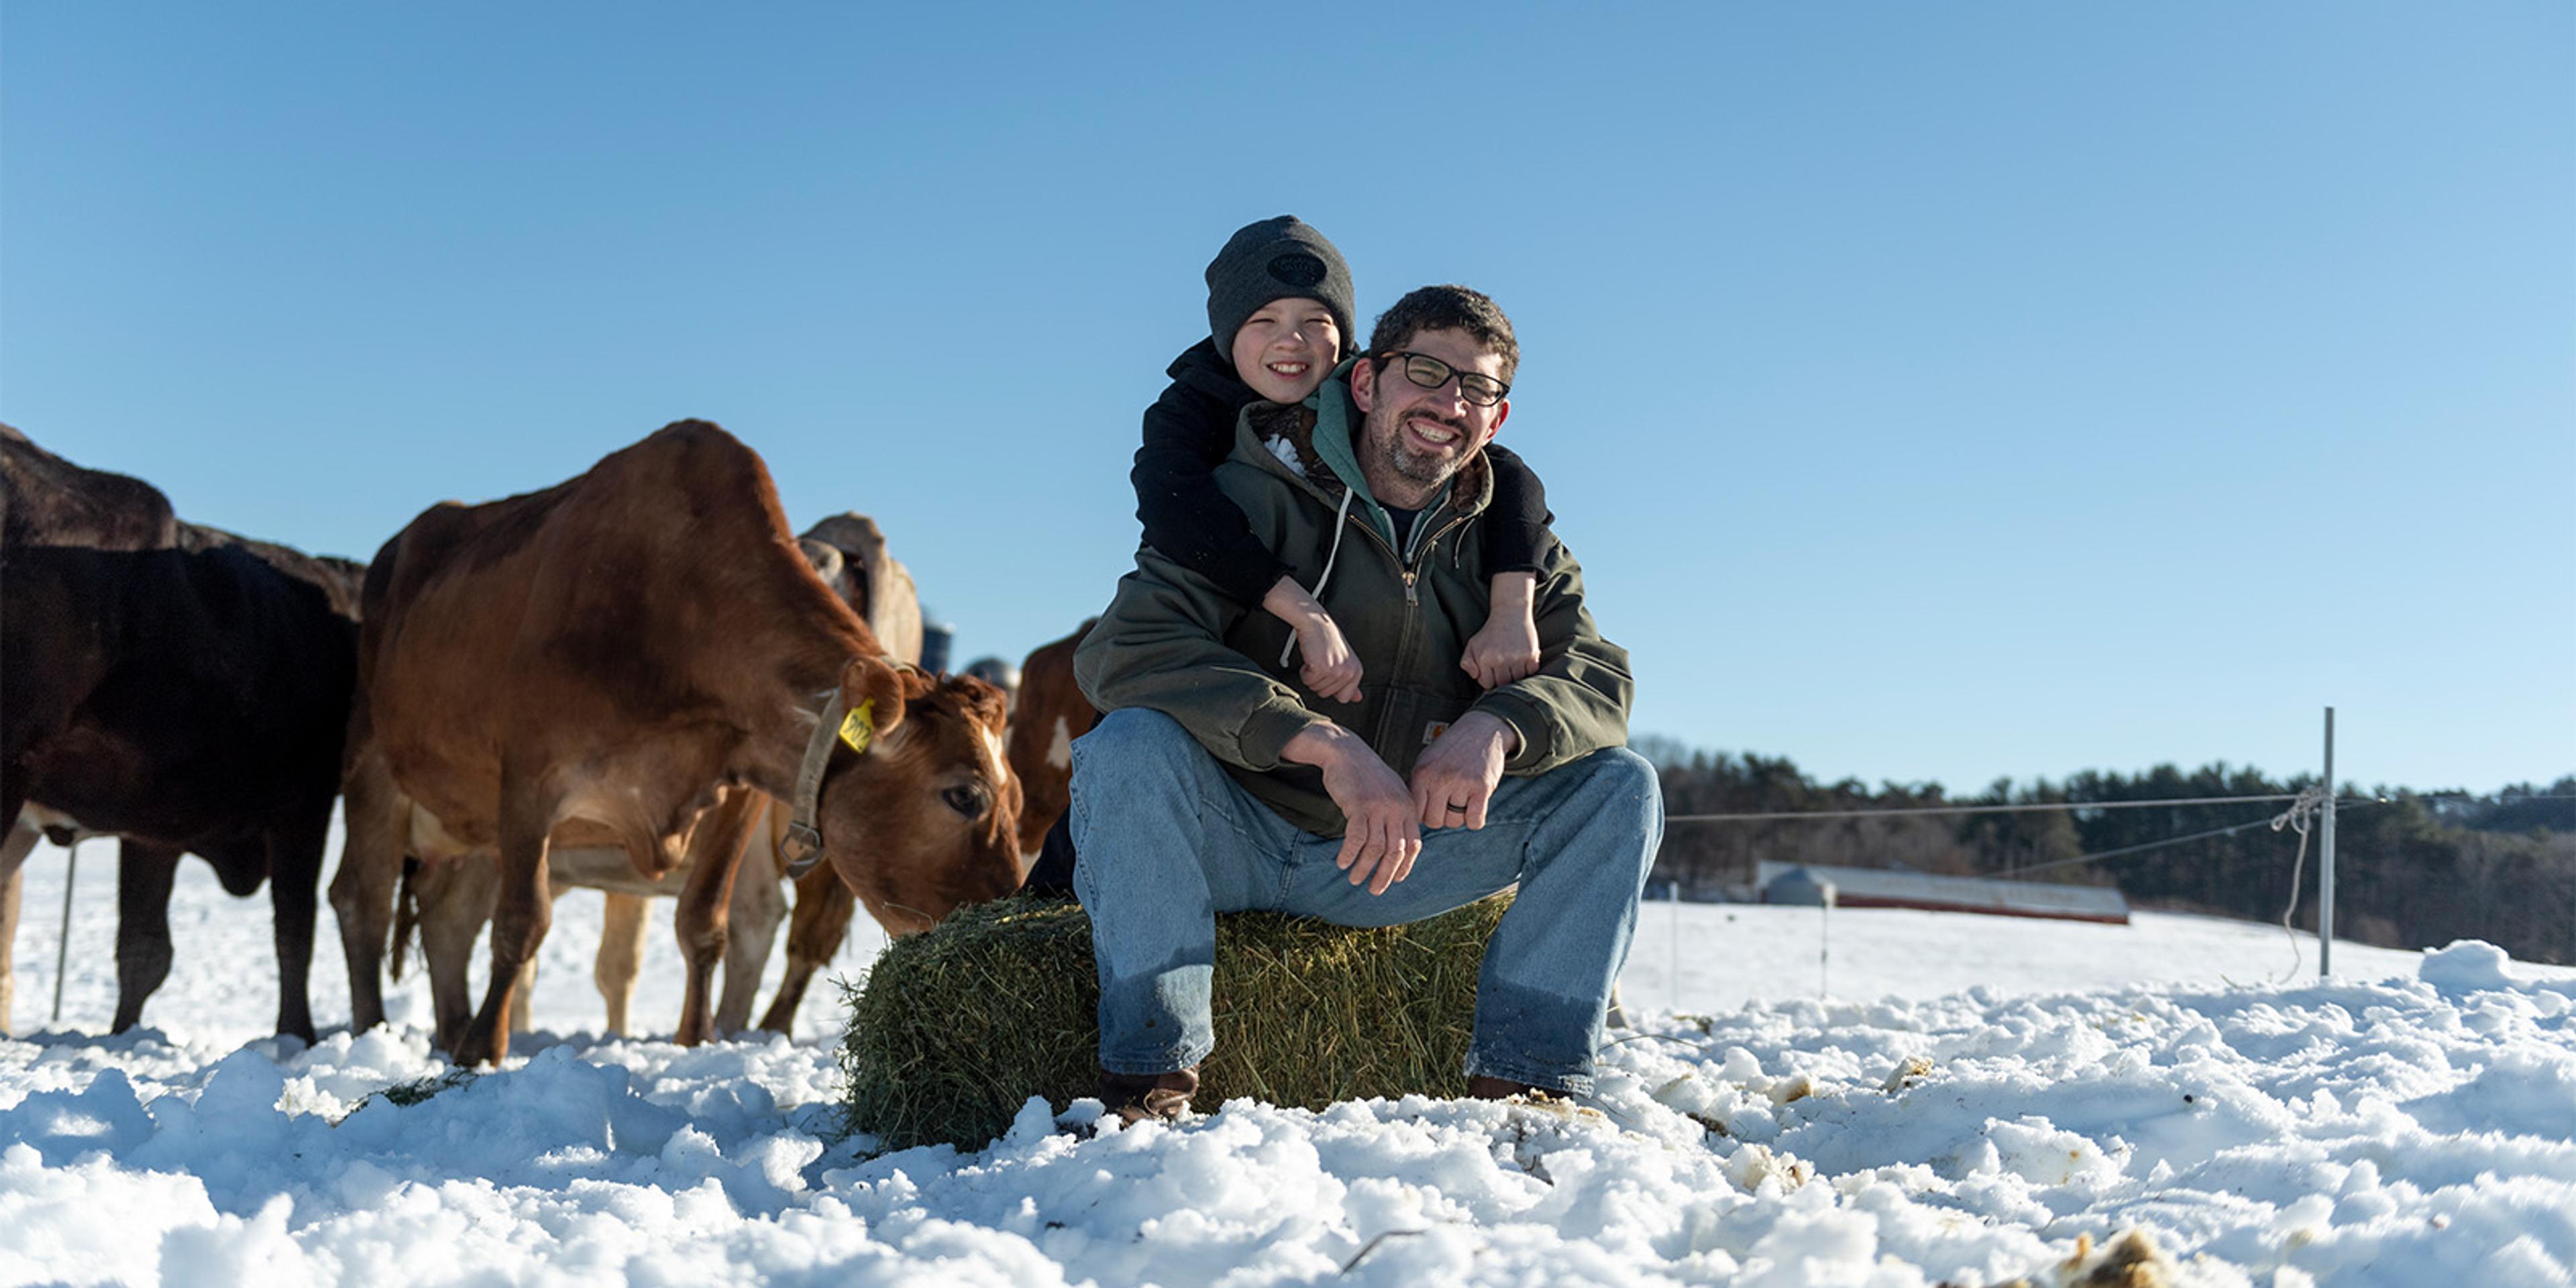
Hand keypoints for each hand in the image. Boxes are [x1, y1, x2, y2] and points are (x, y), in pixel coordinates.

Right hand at [1285, 723, 1420, 893]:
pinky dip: (1349, 854)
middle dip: (1385, 875)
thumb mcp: (1391, 794)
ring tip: (1354, 879)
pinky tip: (1341, 862)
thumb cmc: (1367, 776)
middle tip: (1375, 890)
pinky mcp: (1359, 805)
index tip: (1395, 880)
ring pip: (1375, 848)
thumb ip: (1398, 816)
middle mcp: (1397, 809)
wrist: (1347, 752)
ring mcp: (1379, 807)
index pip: (1414, 845)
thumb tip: (1398, 848)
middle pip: (1396, 851)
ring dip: (1364, 868)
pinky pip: (1356, 838)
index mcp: (1409, 808)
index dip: (1405, 866)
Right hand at [1295, 613, 1363, 703]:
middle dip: (1320, 681)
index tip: (1331, 673)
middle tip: (1323, 662)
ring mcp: (1335, 671)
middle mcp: (1348, 672)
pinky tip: (1311, 658)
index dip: (1332, 688)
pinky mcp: (1321, 668)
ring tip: (1317, 659)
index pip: (1344, 698)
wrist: (1316, 623)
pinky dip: (1304, 671)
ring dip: (1312, 675)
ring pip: (1315, 688)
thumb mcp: (1345, 661)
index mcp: (1356, 671)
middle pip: (1326, 695)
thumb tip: (1357, 699)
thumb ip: (1351, 682)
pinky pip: (1307, 681)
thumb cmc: (1328, 640)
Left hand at [1411, 711, 1517, 830]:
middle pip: (1434, 822)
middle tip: (1449, 804)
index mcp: (1421, 773)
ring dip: (1460, 817)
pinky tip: (1475, 806)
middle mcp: (1439, 778)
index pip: (1416, 813)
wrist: (1482, 730)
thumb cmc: (1451, 750)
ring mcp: (1461, 783)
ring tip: (1462, 800)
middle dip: (1442, 817)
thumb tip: (1409, 816)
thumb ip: (1416, 786)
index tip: (1432, 808)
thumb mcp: (1426, 761)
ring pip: (1455, 822)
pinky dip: (1476, 820)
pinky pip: (1475, 821)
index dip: (1424, 815)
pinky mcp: (1482, 787)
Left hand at [1461, 573, 1539, 687]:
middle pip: (1503, 684)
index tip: (1491, 671)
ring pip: (1517, 679)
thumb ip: (1467, 663)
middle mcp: (1500, 659)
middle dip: (1502, 679)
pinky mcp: (1530, 655)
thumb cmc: (1490, 632)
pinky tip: (1523, 660)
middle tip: (1502, 668)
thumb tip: (1476, 677)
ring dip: (1515, 675)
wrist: (1510, 613)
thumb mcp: (1472, 645)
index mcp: (1484, 658)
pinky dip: (1528, 669)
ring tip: (1512, 663)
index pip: (1487, 684)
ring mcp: (1517, 658)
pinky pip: (1531, 672)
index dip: (1489, 680)